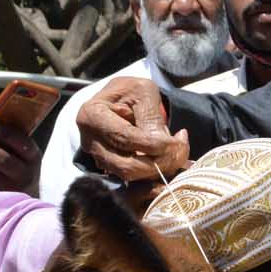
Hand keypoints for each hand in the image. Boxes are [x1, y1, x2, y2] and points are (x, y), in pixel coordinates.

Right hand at [75, 76, 190, 183]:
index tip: (177, 141)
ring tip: (176, 155)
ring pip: (129, 176)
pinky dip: (154, 174)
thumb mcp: (144, 92)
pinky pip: (131, 180)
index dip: (154, 144)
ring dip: (158, 170)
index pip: (125, 138)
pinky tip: (168, 160)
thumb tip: (162, 146)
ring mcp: (96, 156)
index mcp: (92, 115)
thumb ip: (151, 117)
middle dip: (158, 163)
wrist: (124, 98)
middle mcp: (89, 140)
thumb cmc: (132, 91)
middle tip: (181, 152)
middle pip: (125, 165)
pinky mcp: (107, 167)